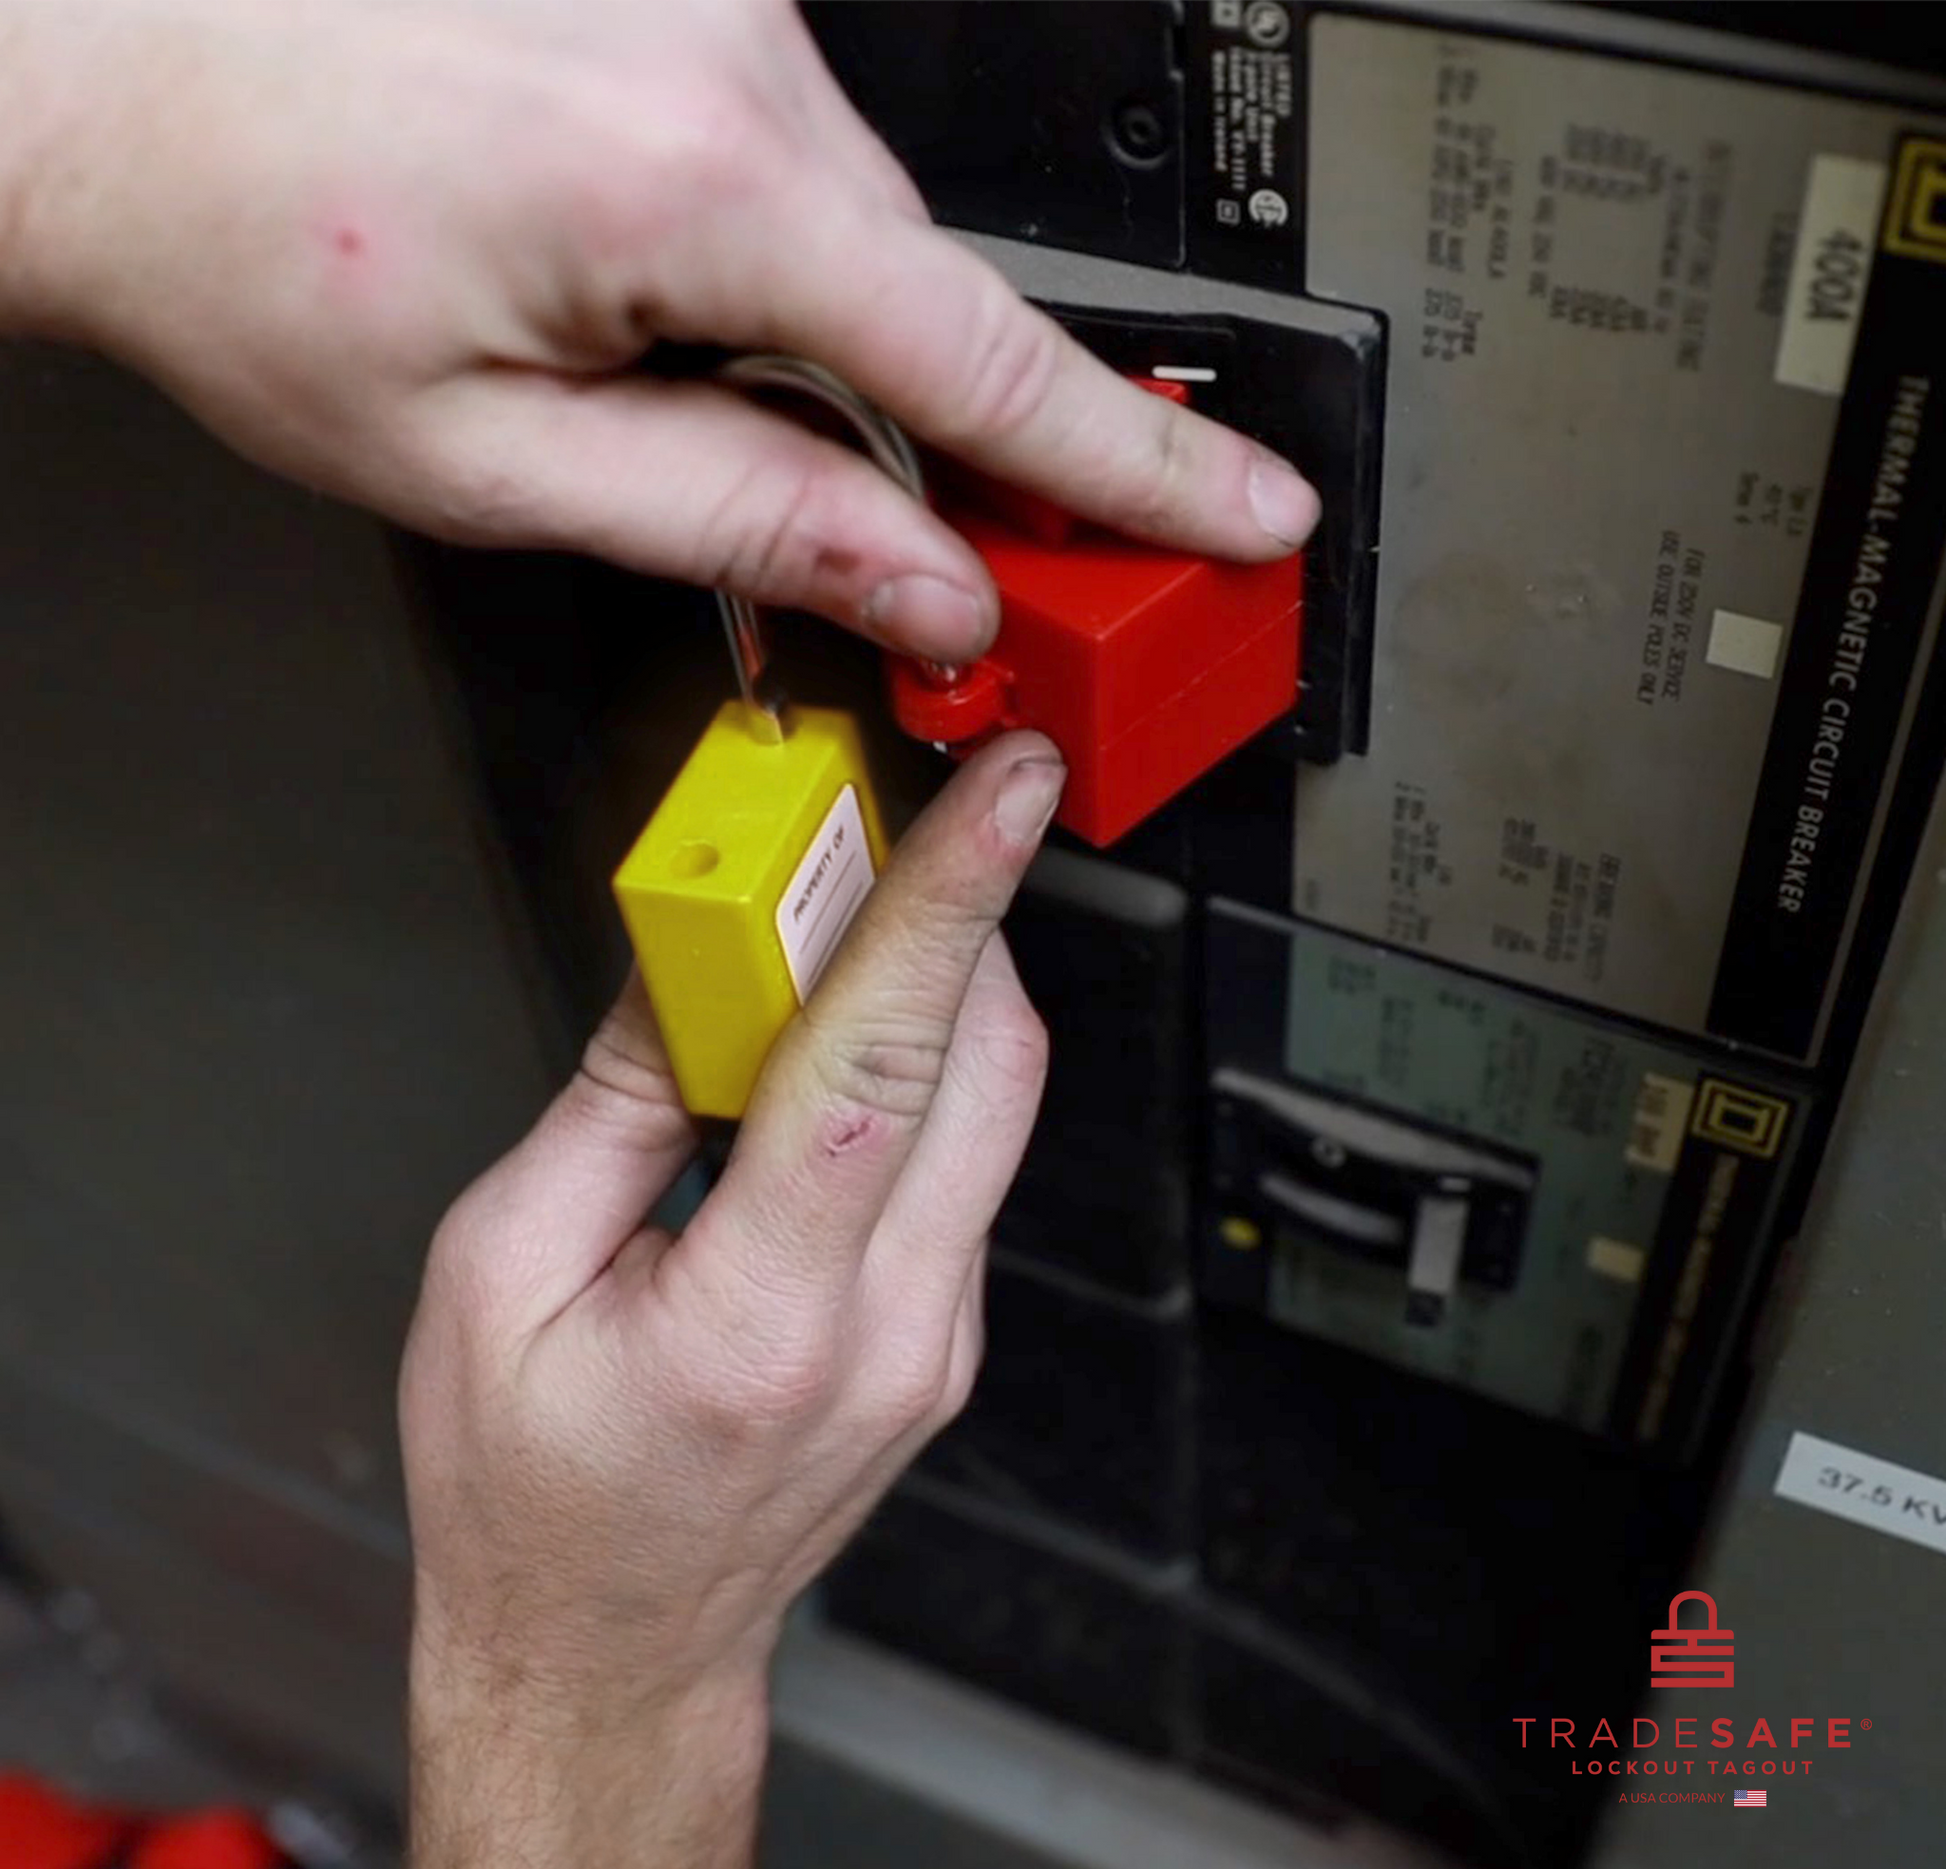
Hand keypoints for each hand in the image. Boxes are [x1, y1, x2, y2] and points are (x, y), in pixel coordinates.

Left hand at [1, 0, 1319, 663]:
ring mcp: (709, 6)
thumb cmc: (242, 247)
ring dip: (827, 354)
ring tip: (667, 405)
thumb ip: (743, 518)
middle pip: (934, 306)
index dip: (1140, 468)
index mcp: (686, 185)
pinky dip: (774, 269)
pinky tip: (658, 310)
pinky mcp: (682, 0)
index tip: (1247, 516)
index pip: (987, 365)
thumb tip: (921, 582)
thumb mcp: (496, 464)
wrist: (91, 65)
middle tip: (980, 579)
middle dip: (964, 452)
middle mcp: (726, 58)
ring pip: (862, 241)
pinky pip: (795, 166)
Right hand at [399, 734, 1063, 1868]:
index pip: (884, 1068)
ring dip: (941, 985)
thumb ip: (613, 1101)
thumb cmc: (532, 1494)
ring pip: (996, 1103)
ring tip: (846, 923)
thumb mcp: (502, 1274)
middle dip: (957, 912)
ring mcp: (937, 1340)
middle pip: (985, 1063)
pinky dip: (924, 1068)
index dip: (948, 904)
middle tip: (891, 824)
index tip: (1004, 792)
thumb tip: (690, 961)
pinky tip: (841, 1043)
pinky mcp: (945, 1336)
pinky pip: (968, 1158)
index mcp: (759, 1318)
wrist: (609, 1650)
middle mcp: (887, 1330)